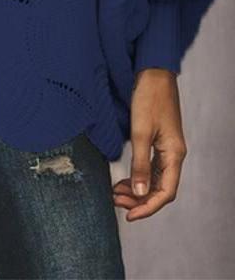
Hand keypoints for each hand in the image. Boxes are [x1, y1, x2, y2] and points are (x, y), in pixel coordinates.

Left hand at [112, 67, 186, 220]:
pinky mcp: (159, 141)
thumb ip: (140, 164)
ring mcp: (167, 148)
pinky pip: (151, 168)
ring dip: (137, 190)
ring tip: (116, 193)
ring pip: (155, 180)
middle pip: (160, 189)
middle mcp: (174, 154)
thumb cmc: (148, 98)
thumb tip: (139, 193)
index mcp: (174, 154)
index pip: (165, 193)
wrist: (153, 73)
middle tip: (116, 202)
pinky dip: (138, 177)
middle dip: (139, 200)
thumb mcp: (140, 132)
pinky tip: (124, 180)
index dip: (147, 208)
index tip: (128, 215)